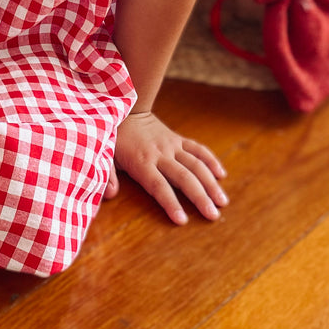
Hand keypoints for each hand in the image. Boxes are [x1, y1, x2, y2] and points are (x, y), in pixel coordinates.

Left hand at [113, 110, 227, 224]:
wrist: (126, 108)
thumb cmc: (113, 137)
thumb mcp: (105, 155)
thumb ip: (107, 175)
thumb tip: (110, 195)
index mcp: (141, 162)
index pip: (158, 186)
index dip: (170, 203)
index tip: (182, 221)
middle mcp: (160, 154)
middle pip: (183, 178)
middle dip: (200, 197)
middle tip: (213, 216)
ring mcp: (172, 145)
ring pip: (195, 164)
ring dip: (210, 183)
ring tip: (223, 201)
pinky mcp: (178, 139)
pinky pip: (197, 149)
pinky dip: (211, 160)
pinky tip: (221, 175)